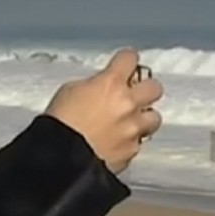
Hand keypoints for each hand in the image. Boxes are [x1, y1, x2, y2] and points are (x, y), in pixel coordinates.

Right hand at [45, 48, 162, 173]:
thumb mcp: (69, 91)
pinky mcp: (132, 151)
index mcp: (110, 83)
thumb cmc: (59, 122)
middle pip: (155, 87)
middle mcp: (128, 103)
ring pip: (154, 118)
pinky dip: (129, 142)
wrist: (60, 156)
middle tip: (133, 96)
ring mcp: (133, 128)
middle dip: (145, 90)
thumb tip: (100, 88)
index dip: (126, 60)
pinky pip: (138, 143)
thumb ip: (92, 86)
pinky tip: (116, 143)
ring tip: (129, 123)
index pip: (130, 58)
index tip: (124, 63)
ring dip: (143, 119)